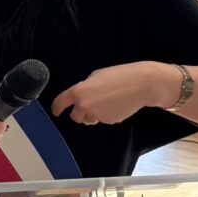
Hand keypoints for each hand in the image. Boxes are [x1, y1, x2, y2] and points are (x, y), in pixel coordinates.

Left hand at [52, 62, 174, 125]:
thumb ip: (84, 87)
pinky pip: (103, 120)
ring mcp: (96, 114)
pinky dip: (106, 115)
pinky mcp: (108, 120)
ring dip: (92, 115)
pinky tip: (116, 105)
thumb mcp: (96, 76)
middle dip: (80, 113)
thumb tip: (81, 96)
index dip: (56, 109)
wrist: (141, 84)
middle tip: (90, 105)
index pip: (60, 103)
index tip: (56, 112)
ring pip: (88, 120)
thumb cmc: (119, 76)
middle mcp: (84, 105)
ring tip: (106, 103)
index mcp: (78, 91)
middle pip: (75, 116)